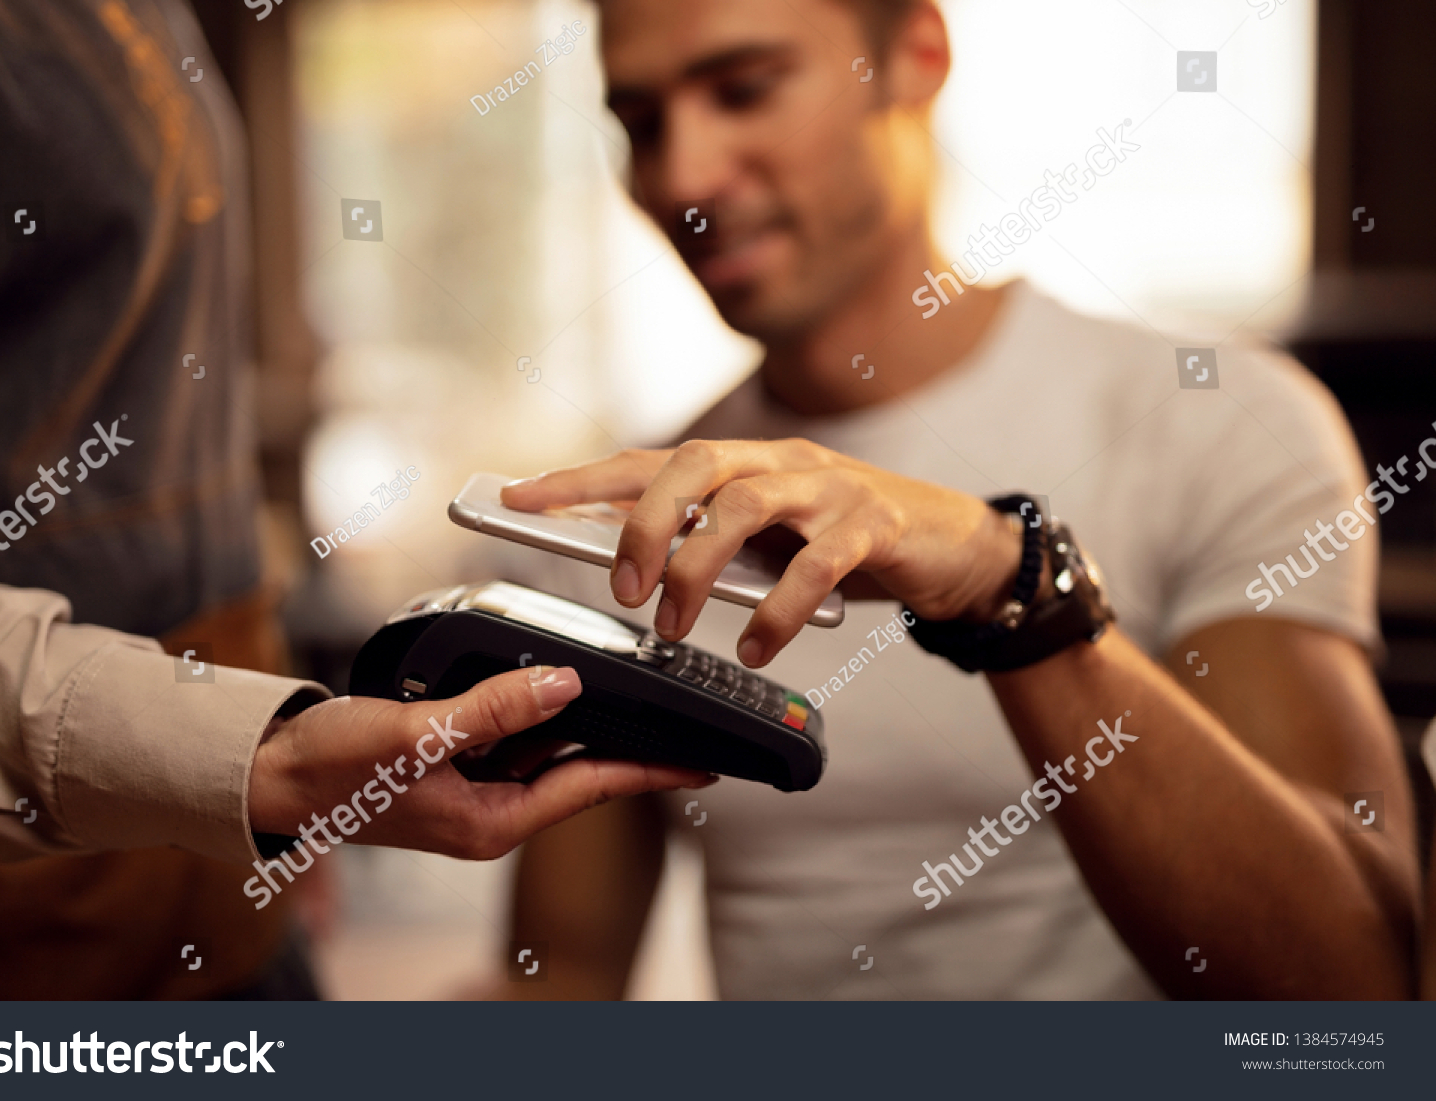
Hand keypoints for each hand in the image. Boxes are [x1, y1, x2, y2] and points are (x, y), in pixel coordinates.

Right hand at [248, 665, 715, 860]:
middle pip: (580, 771)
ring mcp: (472, 790)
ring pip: (549, 752)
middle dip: (632, 745)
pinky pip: (514, 738)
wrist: (271, 773)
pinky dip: (539, 712)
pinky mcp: (453, 766)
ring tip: (642, 700)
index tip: (702, 760)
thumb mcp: (415, 735)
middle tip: (686, 720)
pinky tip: (557, 687)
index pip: (591, 788)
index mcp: (490, 822)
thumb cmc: (329, 769)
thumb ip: (493, 710)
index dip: (651, 771)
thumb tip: (565, 686)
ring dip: (588, 724)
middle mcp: (490, 812)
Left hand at [501, 439, 1021, 666]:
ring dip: (696, 569)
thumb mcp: (773, 544)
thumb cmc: (849, 546)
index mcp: (748, 463)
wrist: (958, 548)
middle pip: (694, 465)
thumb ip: (716, 546)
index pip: (651, 460)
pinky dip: (775, 610)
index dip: (581, 478)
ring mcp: (831, 487)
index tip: (515, 499)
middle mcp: (783, 461)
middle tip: (620, 590)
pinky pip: (816, 563)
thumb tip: (632, 567)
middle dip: (642, 523)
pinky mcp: (876, 523)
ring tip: (671, 626)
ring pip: (745, 506)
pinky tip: (754, 648)